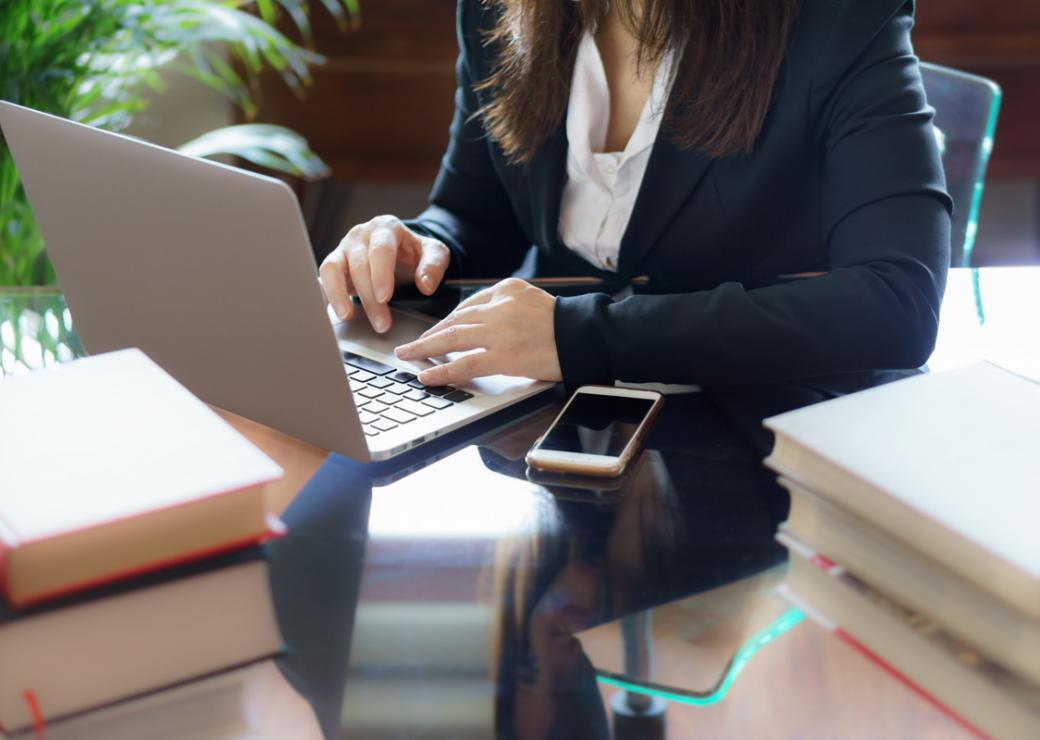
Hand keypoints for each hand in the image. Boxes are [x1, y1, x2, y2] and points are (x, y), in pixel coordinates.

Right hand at [319, 215, 450, 332]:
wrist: (400, 247)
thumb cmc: (414, 250)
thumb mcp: (434, 252)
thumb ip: (433, 265)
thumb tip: (426, 285)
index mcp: (385, 228)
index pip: (380, 249)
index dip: (380, 274)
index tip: (385, 297)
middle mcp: (360, 236)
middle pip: (358, 265)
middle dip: (369, 297)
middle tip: (382, 324)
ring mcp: (343, 249)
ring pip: (331, 268)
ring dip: (338, 294)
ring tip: (347, 316)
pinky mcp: (334, 265)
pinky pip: (323, 277)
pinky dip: (323, 293)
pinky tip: (327, 310)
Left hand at [394, 278, 562, 384]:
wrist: (586, 336)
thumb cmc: (565, 325)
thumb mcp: (533, 300)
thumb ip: (506, 306)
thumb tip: (478, 321)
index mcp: (507, 288)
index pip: (468, 305)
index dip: (447, 322)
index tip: (435, 333)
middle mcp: (499, 306)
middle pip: (454, 320)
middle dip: (428, 335)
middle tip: (410, 346)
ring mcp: (500, 331)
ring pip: (452, 338)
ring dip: (426, 349)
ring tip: (409, 357)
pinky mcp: (504, 355)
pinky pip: (465, 363)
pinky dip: (442, 371)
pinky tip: (427, 375)